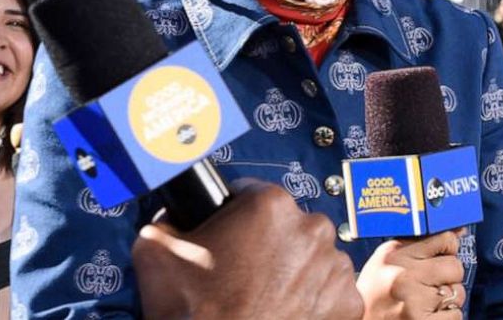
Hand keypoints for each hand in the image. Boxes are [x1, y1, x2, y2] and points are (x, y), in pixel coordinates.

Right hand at [133, 180, 361, 319]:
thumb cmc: (192, 313)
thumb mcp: (155, 251)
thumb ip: (166, 218)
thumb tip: (174, 213)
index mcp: (270, 206)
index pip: (253, 194)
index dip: (236, 216)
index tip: (231, 237)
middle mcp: (312, 228)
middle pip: (288, 226)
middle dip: (268, 244)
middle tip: (244, 274)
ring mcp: (334, 266)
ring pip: (313, 257)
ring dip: (294, 271)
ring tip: (264, 297)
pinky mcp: (347, 302)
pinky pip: (330, 292)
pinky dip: (313, 301)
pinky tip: (285, 312)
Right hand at [358, 229, 466, 319]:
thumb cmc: (373, 296)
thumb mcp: (386, 261)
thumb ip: (420, 243)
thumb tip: (457, 230)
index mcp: (395, 255)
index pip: (444, 238)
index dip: (447, 249)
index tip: (442, 256)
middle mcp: (403, 276)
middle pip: (455, 267)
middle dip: (448, 278)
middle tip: (429, 286)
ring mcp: (413, 302)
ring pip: (457, 293)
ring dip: (447, 300)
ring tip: (424, 303)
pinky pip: (455, 315)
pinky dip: (446, 318)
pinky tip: (427, 316)